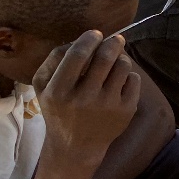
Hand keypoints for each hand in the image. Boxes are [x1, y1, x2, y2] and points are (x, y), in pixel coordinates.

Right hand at [32, 31, 140, 159]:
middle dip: (112, 42)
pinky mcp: (126, 111)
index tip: (96, 33)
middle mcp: (83, 98)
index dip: (89, 39)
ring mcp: (107, 105)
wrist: (76, 145)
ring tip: (116, 60)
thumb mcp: (43, 87)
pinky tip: (120, 79)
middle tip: (116, 38)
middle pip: (104, 57)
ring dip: (122, 58)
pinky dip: (129, 74)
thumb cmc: (59, 109)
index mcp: (59, 91)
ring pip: (122, 66)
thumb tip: (78, 39)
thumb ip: (54, 60)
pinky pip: (134, 80)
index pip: (77, 55)